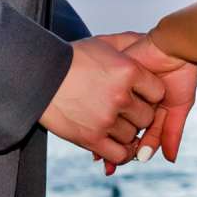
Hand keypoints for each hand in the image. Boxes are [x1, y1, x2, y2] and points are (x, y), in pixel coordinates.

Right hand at [40, 37, 166, 164]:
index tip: (140, 94)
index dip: (150, 94)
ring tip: (113, 122)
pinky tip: (116, 144)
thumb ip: (130, 42)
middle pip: (147, 116)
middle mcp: (120, 96)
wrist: (38, 76)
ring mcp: (105, 119)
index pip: (158, 92)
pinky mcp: (90, 138)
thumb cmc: (72, 58)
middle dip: (139, 114)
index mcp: (127, 71)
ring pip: (133, 136)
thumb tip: (149, 42)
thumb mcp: (102, 43)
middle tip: (126, 110)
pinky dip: (121, 153)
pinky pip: (119, 154)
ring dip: (126, 132)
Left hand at [94, 31, 196, 172]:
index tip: (112, 168)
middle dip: (108, 145)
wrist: (180, 47)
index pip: (130, 133)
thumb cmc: (183, 74)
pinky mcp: (116, 76)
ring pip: (107, 113)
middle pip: (114, 126)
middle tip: (105, 166)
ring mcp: (121, 88)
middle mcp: (129, 99)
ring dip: (102, 132)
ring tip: (97, 153)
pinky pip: (108, 96)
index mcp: (144, 107)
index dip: (122, 151)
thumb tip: (169, 160)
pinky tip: (96, 124)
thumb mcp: (177, 108)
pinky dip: (102, 112)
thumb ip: (170, 132)